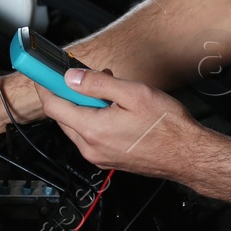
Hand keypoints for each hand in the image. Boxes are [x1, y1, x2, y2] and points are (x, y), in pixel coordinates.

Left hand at [37, 67, 207, 179]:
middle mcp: (92, 148)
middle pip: (64, 115)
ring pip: (77, 125)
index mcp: (93, 130)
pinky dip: (94, 118)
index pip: (53, 106)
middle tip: (84, 74)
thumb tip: (72, 76)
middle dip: (69, 92)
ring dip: (84, 104)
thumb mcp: (133, 93)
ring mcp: (99, 156)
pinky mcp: (109, 159)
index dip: (45, 85)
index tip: (42, 72)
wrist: (189, 155)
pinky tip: (113, 107)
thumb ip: (97, 84)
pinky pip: (90, 135)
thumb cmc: (168, 128)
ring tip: (109, 90)